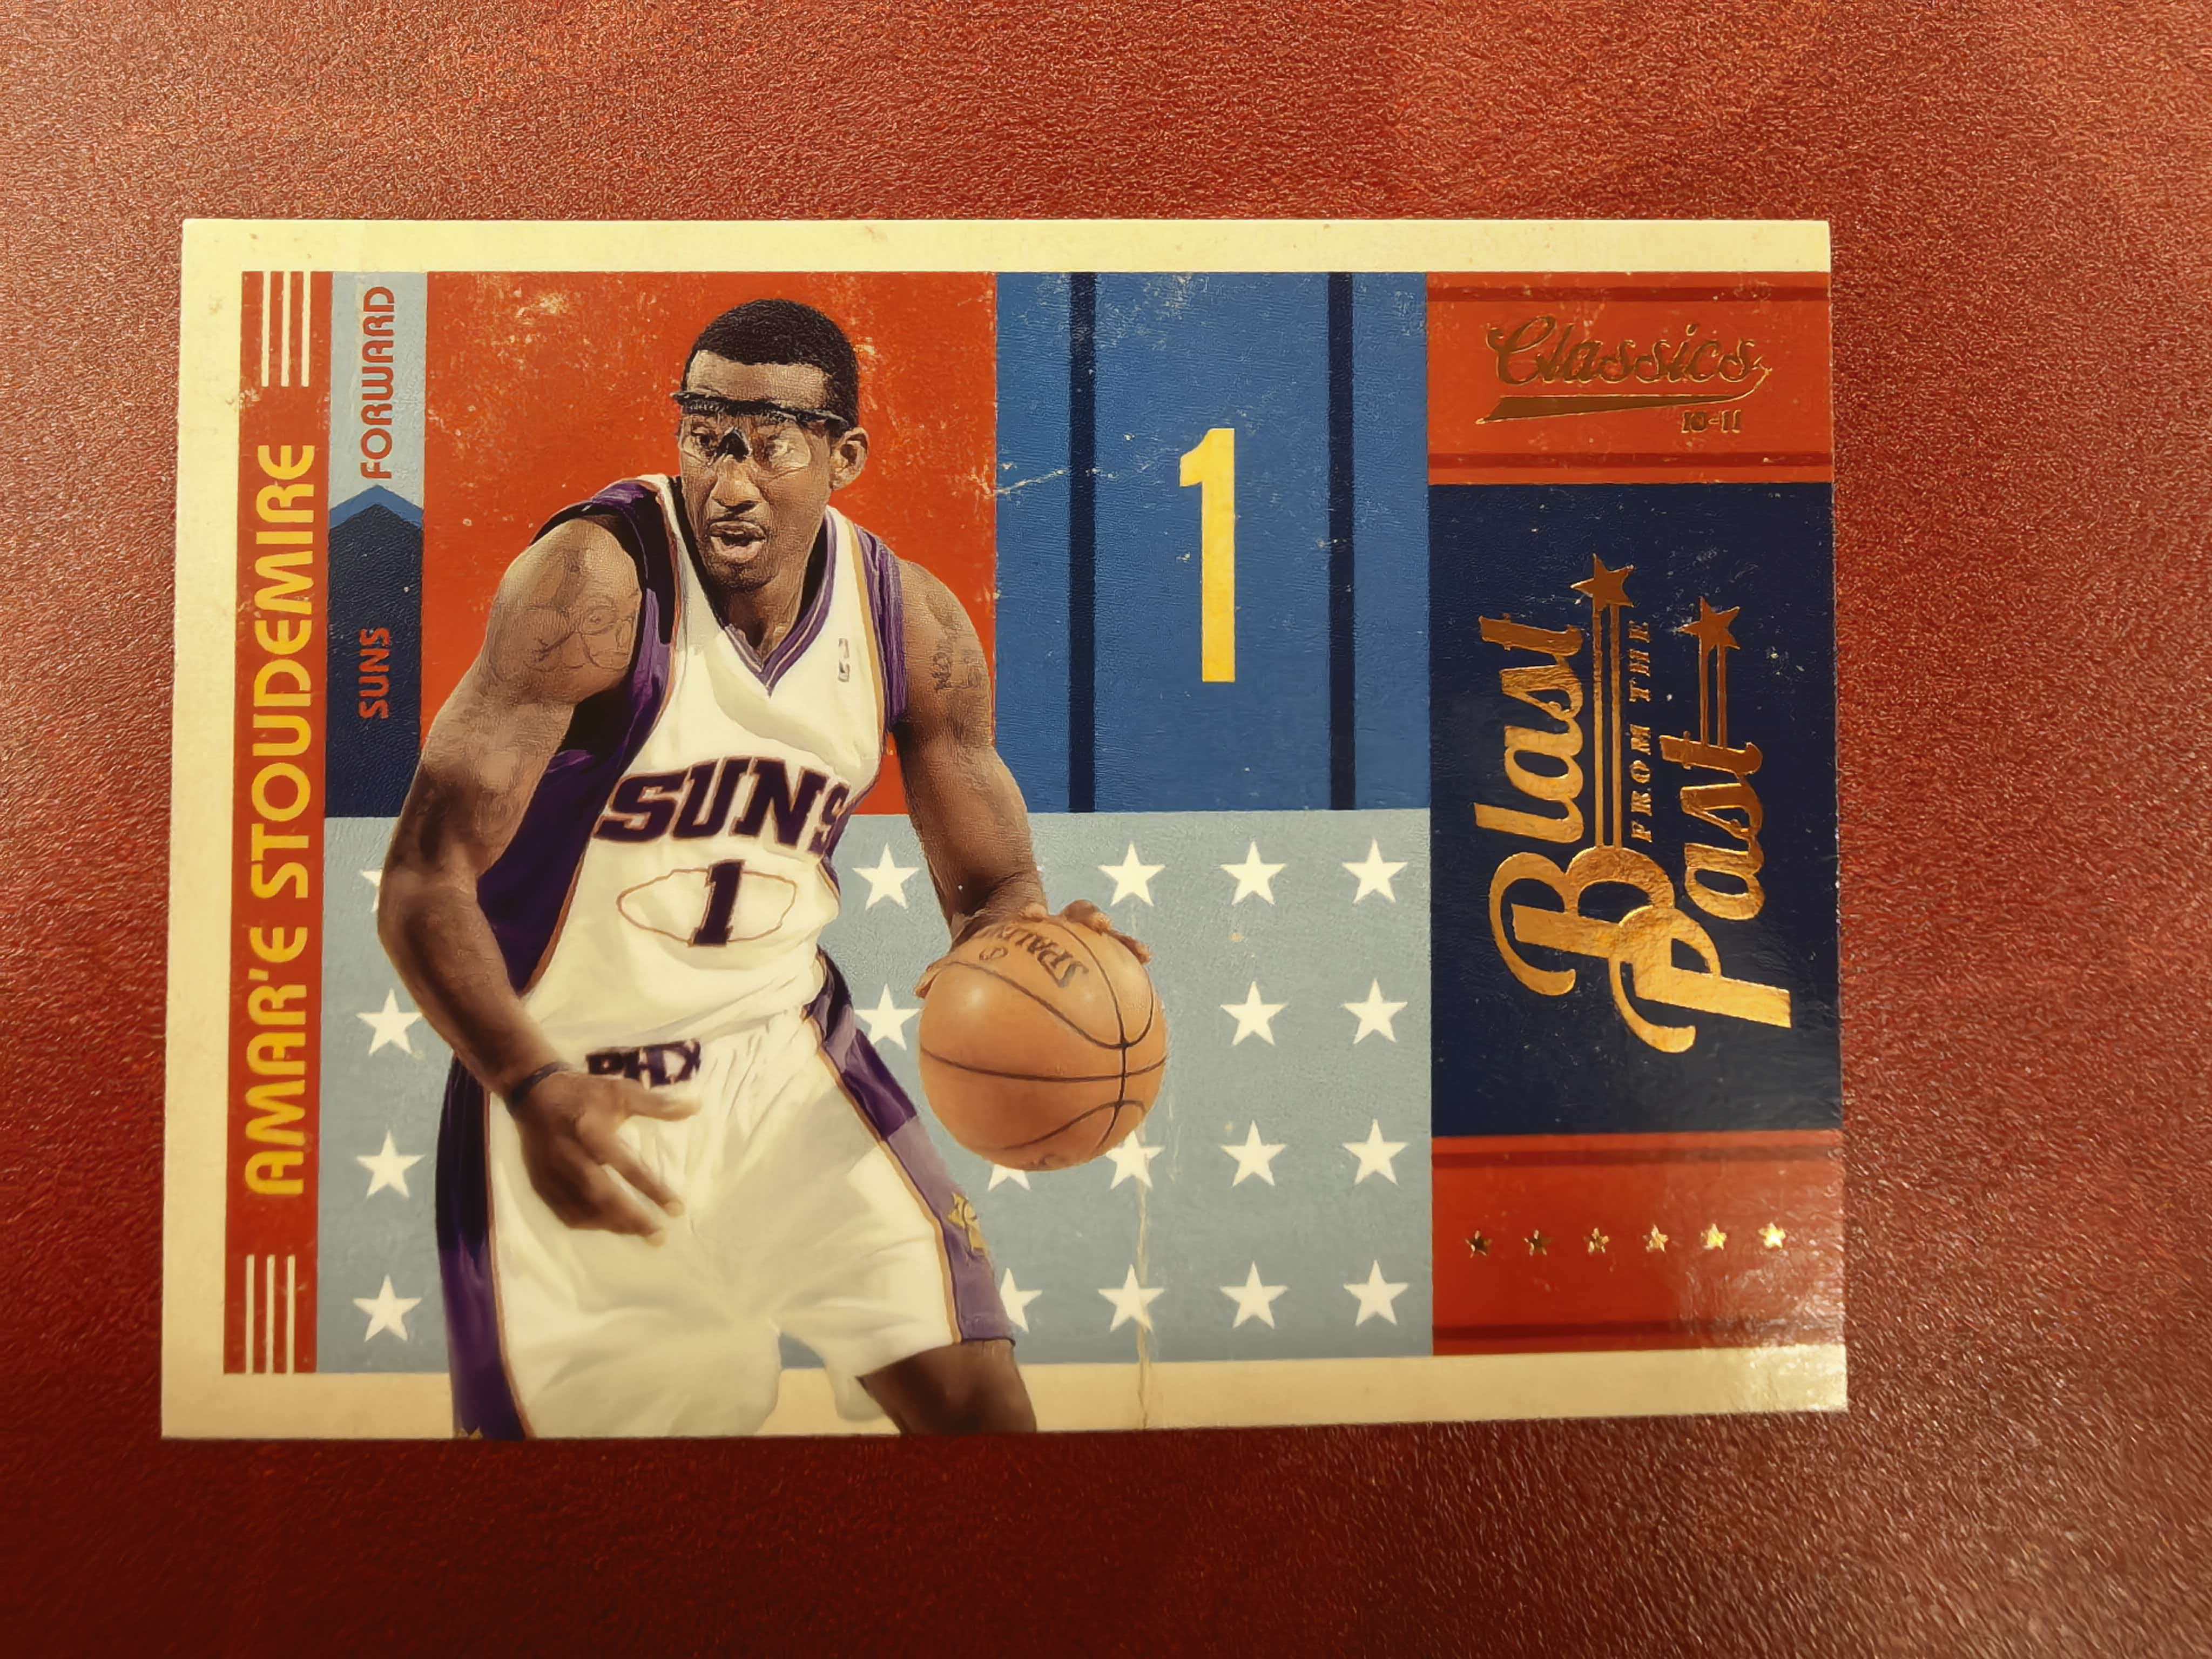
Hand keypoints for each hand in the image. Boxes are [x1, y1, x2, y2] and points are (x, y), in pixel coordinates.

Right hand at [510, 1070, 697, 1241]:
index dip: (653, 1189)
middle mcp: (568, 1156)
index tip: (677, 1209)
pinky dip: (590, 1222)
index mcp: (590, 1131)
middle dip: (632, 1219)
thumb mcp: (621, 1092)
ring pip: (584, 1209)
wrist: (533, 1093)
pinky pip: (566, 1212)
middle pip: (603, 1196)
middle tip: (659, 1236)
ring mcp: (551, 1173)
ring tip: (641, 1231)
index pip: (626, 1166)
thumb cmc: (585, 1093)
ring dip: (614, 1224)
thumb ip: (657, 1104)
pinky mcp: (540, 1184)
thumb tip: (696, 1107)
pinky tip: (610, 1224)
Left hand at [915, 899, 1152, 997]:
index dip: (1032, 912)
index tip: (1034, 916)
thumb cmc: (982, 936)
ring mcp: (1074, 934)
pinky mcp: (1087, 950)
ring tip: (1141, 954)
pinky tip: (1144, 981)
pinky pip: (1110, 963)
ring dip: (1119, 942)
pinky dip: (1126, 969)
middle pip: (1076, 913)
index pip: (1030, 910)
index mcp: (1024, 920)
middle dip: (1087, 917)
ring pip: (1102, 934)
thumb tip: (920, 990)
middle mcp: (1055, 922)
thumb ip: (946, 966)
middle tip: (1100, 925)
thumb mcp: (966, 948)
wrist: (1005, 910)